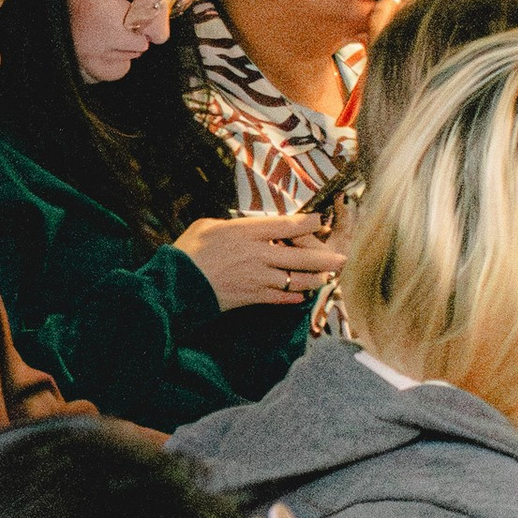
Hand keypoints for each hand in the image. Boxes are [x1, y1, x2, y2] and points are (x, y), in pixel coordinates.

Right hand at [174, 213, 343, 310]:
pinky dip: (294, 296)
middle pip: (300, 255)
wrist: (177, 284)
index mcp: (246, 232)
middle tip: (341, 258)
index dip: (308, 222)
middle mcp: (258, 254)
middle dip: (324, 257)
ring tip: (325, 278)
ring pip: (296, 279)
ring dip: (314, 279)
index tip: (320, 221)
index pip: (286, 225)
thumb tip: (245, 229)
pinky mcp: (252, 297)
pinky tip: (301, 295)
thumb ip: (232, 225)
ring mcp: (257, 277)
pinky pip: (281, 297)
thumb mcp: (207, 225)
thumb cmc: (188, 251)